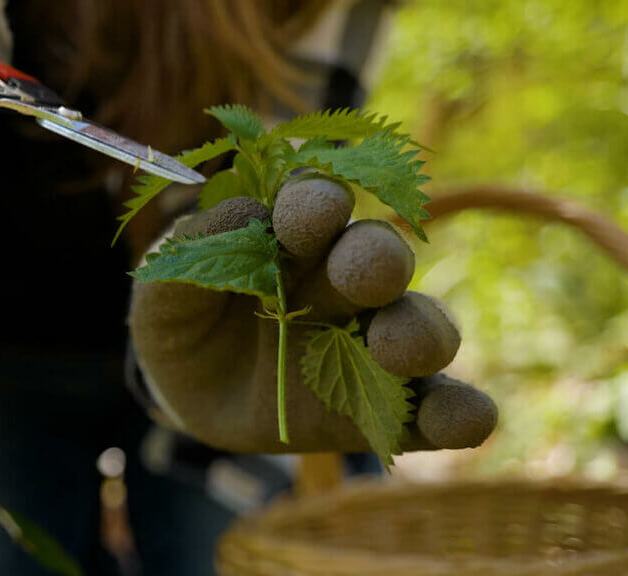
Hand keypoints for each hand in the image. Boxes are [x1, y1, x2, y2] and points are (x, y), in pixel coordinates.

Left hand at [129, 175, 497, 453]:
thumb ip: (193, 251)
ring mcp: (369, 345)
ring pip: (417, 326)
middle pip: (377, 257)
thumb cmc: (182, 323)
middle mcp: (343, 281)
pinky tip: (467, 418)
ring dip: (419, 332)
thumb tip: (249, 211)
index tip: (312, 216)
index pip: (316, 204)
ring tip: (397, 348)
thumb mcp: (161, 293)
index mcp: (292, 238)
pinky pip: (432, 410)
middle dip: (375, 261)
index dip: (317, 204)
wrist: (189, 395)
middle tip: (365, 275)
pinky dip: (458, 412)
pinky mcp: (383, 409)